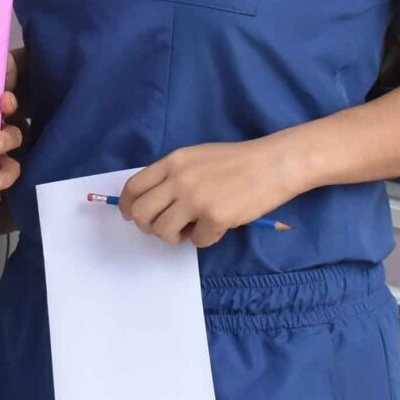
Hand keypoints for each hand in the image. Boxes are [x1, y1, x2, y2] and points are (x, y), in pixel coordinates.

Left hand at [120, 139, 301, 249]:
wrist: (273, 164)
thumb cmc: (237, 161)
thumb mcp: (197, 158)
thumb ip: (173, 175)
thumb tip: (151, 201)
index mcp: (173, 162)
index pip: (133, 187)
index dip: (126, 206)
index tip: (130, 216)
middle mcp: (179, 179)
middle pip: (141, 213)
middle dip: (149, 226)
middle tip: (165, 227)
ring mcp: (196, 199)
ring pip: (162, 231)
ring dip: (174, 236)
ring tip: (191, 228)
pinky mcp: (214, 218)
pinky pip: (196, 241)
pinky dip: (205, 238)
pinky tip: (218, 226)